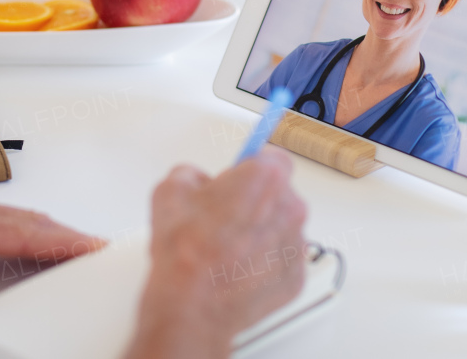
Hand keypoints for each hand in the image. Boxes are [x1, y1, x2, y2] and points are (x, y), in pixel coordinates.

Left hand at [0, 184, 103, 311]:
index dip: (59, 241)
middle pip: (26, 219)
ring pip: (13, 214)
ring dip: (46, 227)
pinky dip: (23, 223)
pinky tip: (26, 232)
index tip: (88, 247)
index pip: (20, 232)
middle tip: (94, 247)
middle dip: (64, 233)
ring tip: (71, 242)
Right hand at [125, 149, 307, 358]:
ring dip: (260, 233)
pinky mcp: (295, 278)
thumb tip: (197, 182)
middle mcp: (290, 209)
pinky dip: (264, 263)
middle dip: (254, 202)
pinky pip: (282, 260)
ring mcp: (296, 246)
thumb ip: (191, 174)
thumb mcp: (170, 191)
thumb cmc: (185, 254)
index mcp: (266, 179)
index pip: (271, 158)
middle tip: (224, 218)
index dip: (251, 168)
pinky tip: (236, 269)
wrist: (191, 308)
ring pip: (281, 228)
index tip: (240, 175)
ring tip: (226, 249)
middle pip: (278, 194)